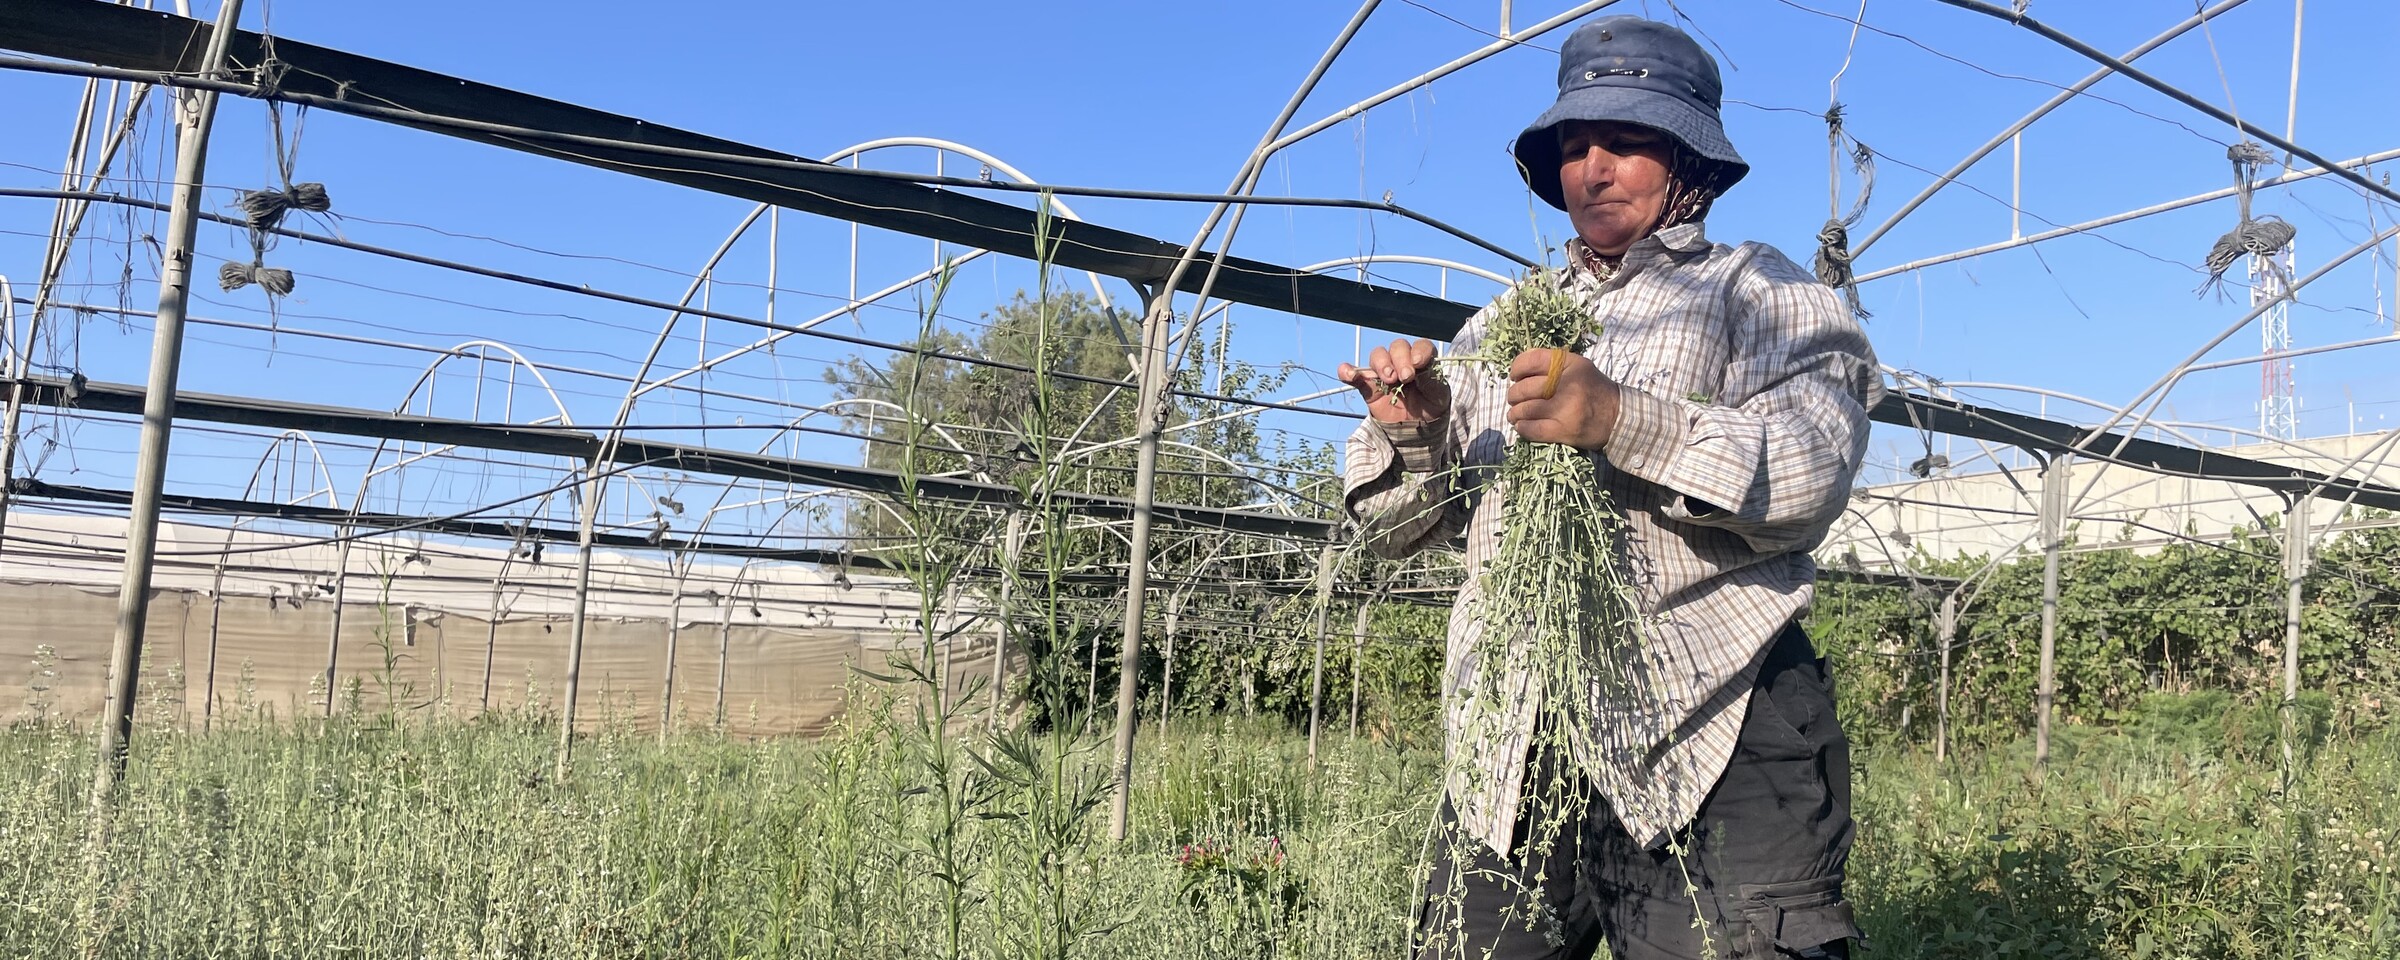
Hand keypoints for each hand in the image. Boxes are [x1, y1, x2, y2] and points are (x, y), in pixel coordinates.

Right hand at [1337, 338, 1450, 423]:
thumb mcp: (1439, 395)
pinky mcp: (1369, 386)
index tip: (1418, 363)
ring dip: (1381, 364)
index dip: (1419, 350)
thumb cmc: (1431, 407)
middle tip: (1405, 377)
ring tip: (1388, 380)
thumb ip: (1431, 379)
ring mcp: (1384, 373)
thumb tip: (1418, 365)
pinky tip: (1348, 374)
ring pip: (1378, 356)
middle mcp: (1403, 362)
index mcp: (1422, 361)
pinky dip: (1348, 371)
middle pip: (1397, 347)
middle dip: (1400, 359)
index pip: (1420, 346)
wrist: (1416, 430)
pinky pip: (1355, 374)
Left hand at [1505, 348, 1619, 448]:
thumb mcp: (1578, 367)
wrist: (1619, 417)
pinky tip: (1522, 426)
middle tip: (1515, 400)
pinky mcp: (1564, 430)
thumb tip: (1519, 370)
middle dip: (1514, 395)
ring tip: (1515, 415)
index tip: (1515, 376)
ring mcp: (1566, 408)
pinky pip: (1532, 429)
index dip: (1517, 368)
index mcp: (1570, 364)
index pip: (1531, 360)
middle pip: (1524, 388)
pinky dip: (1522, 428)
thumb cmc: (1593, 390)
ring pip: (1525, 409)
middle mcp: (1568, 384)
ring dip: (1515, 413)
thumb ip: (1552, 365)